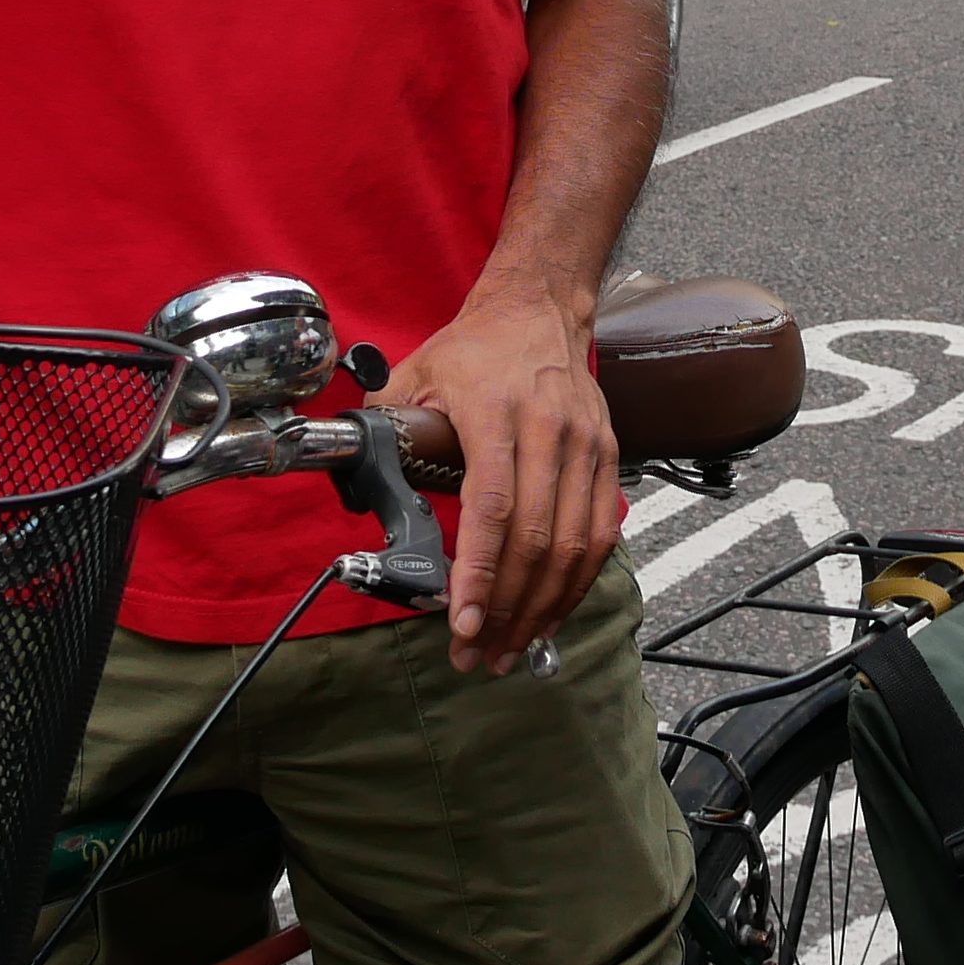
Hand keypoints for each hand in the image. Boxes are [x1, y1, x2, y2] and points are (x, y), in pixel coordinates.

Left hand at [373, 283, 614, 671]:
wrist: (540, 310)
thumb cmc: (474, 349)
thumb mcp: (415, 374)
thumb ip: (387, 428)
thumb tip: (355, 479)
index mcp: (496, 411)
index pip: (494, 505)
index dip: (481, 571)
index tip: (463, 622)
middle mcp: (549, 430)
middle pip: (536, 538)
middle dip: (507, 608)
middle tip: (477, 654)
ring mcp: (586, 445)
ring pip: (574, 546)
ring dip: (542, 607)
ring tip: (510, 649)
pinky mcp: (608, 458)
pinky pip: (600, 534)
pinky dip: (576, 583)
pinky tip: (549, 614)